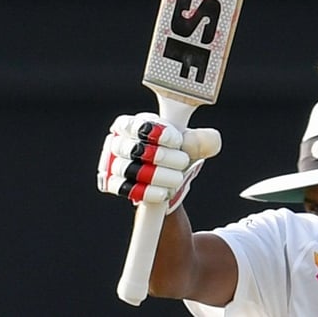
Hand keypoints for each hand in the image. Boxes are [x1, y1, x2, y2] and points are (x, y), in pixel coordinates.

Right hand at [96, 113, 221, 213]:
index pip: (134, 124)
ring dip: (156, 175)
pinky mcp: (115, 184)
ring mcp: (114, 163)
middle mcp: (119, 142)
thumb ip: (202, 139)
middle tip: (183, 161)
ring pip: (128, 169)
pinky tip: (164, 193)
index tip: (177, 141)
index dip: (155, 132)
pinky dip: (146, 191)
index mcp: (134, 124)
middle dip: (160, 156)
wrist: (171, 179)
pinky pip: (125, 188)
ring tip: (177, 178)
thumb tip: (203, 142)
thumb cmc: (178, 153)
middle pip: (131, 147)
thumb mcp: (194, 143)